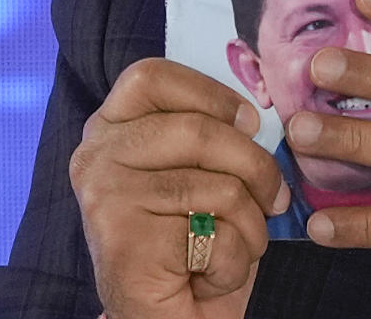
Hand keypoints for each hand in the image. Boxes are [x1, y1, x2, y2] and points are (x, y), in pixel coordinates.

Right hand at [69, 59, 289, 318]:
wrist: (169, 318)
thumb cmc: (194, 241)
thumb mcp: (204, 171)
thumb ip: (215, 135)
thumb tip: (259, 115)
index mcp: (113, 127)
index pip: (152, 76)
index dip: (211, 93)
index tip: (248, 123)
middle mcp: (97, 154)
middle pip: (201, 130)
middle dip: (256, 169)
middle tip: (273, 199)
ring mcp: (105, 195)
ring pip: (219, 186)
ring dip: (251, 226)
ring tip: (237, 245)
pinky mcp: (122, 239)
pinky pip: (214, 233)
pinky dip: (233, 260)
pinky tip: (209, 274)